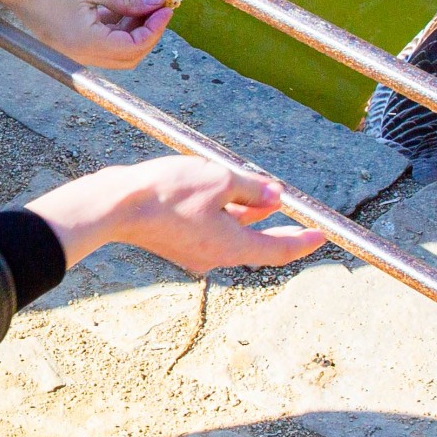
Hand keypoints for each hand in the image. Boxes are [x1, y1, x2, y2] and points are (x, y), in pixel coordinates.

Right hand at [0, 0, 172, 70]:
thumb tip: (155, 3)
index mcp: (86, 45)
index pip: (135, 47)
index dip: (155, 28)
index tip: (166, 6)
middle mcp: (80, 54)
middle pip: (128, 54)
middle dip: (147, 29)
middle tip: (159, 4)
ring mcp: (73, 49)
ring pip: (116, 45)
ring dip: (133, 22)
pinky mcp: (69, 39)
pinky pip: (101, 37)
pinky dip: (116, 21)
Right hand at [22, 156, 326, 274]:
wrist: (115, 204)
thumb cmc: (168, 192)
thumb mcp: (219, 180)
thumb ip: (252, 188)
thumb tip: (274, 195)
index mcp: (230, 247)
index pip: (277, 249)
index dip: (302, 242)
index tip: (321, 236)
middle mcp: (213, 257)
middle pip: (255, 243)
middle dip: (275, 224)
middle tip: (297, 216)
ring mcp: (192, 251)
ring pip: (231, 233)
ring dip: (247, 213)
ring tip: (260, 190)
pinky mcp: (175, 241)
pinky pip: (210, 229)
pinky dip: (223, 213)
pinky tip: (223, 191)